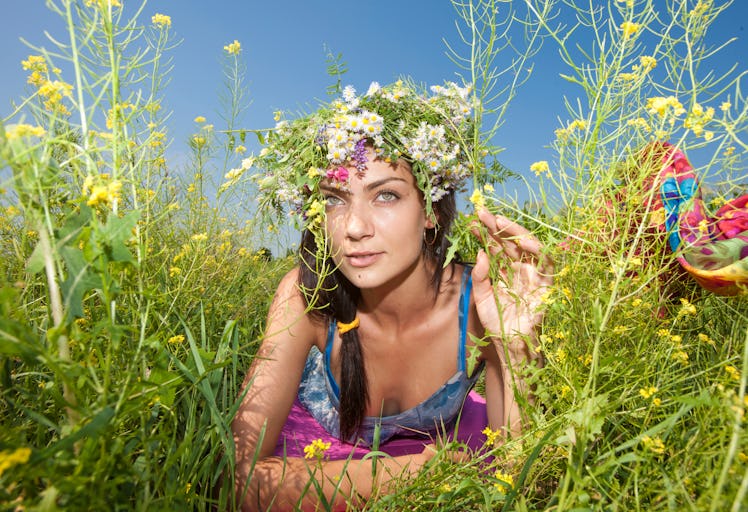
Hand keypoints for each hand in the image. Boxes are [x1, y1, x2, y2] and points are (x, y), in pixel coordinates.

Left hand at [471, 208, 552, 357]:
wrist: (509, 343)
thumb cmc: (496, 321)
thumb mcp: (481, 297)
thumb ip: (480, 276)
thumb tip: (481, 253)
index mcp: (503, 269)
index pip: (494, 245)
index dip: (485, 233)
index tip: (472, 221)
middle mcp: (518, 267)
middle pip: (510, 241)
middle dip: (497, 226)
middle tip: (483, 214)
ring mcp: (532, 273)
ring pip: (527, 245)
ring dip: (515, 231)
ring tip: (500, 222)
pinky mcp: (545, 283)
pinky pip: (545, 262)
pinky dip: (537, 250)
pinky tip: (523, 241)